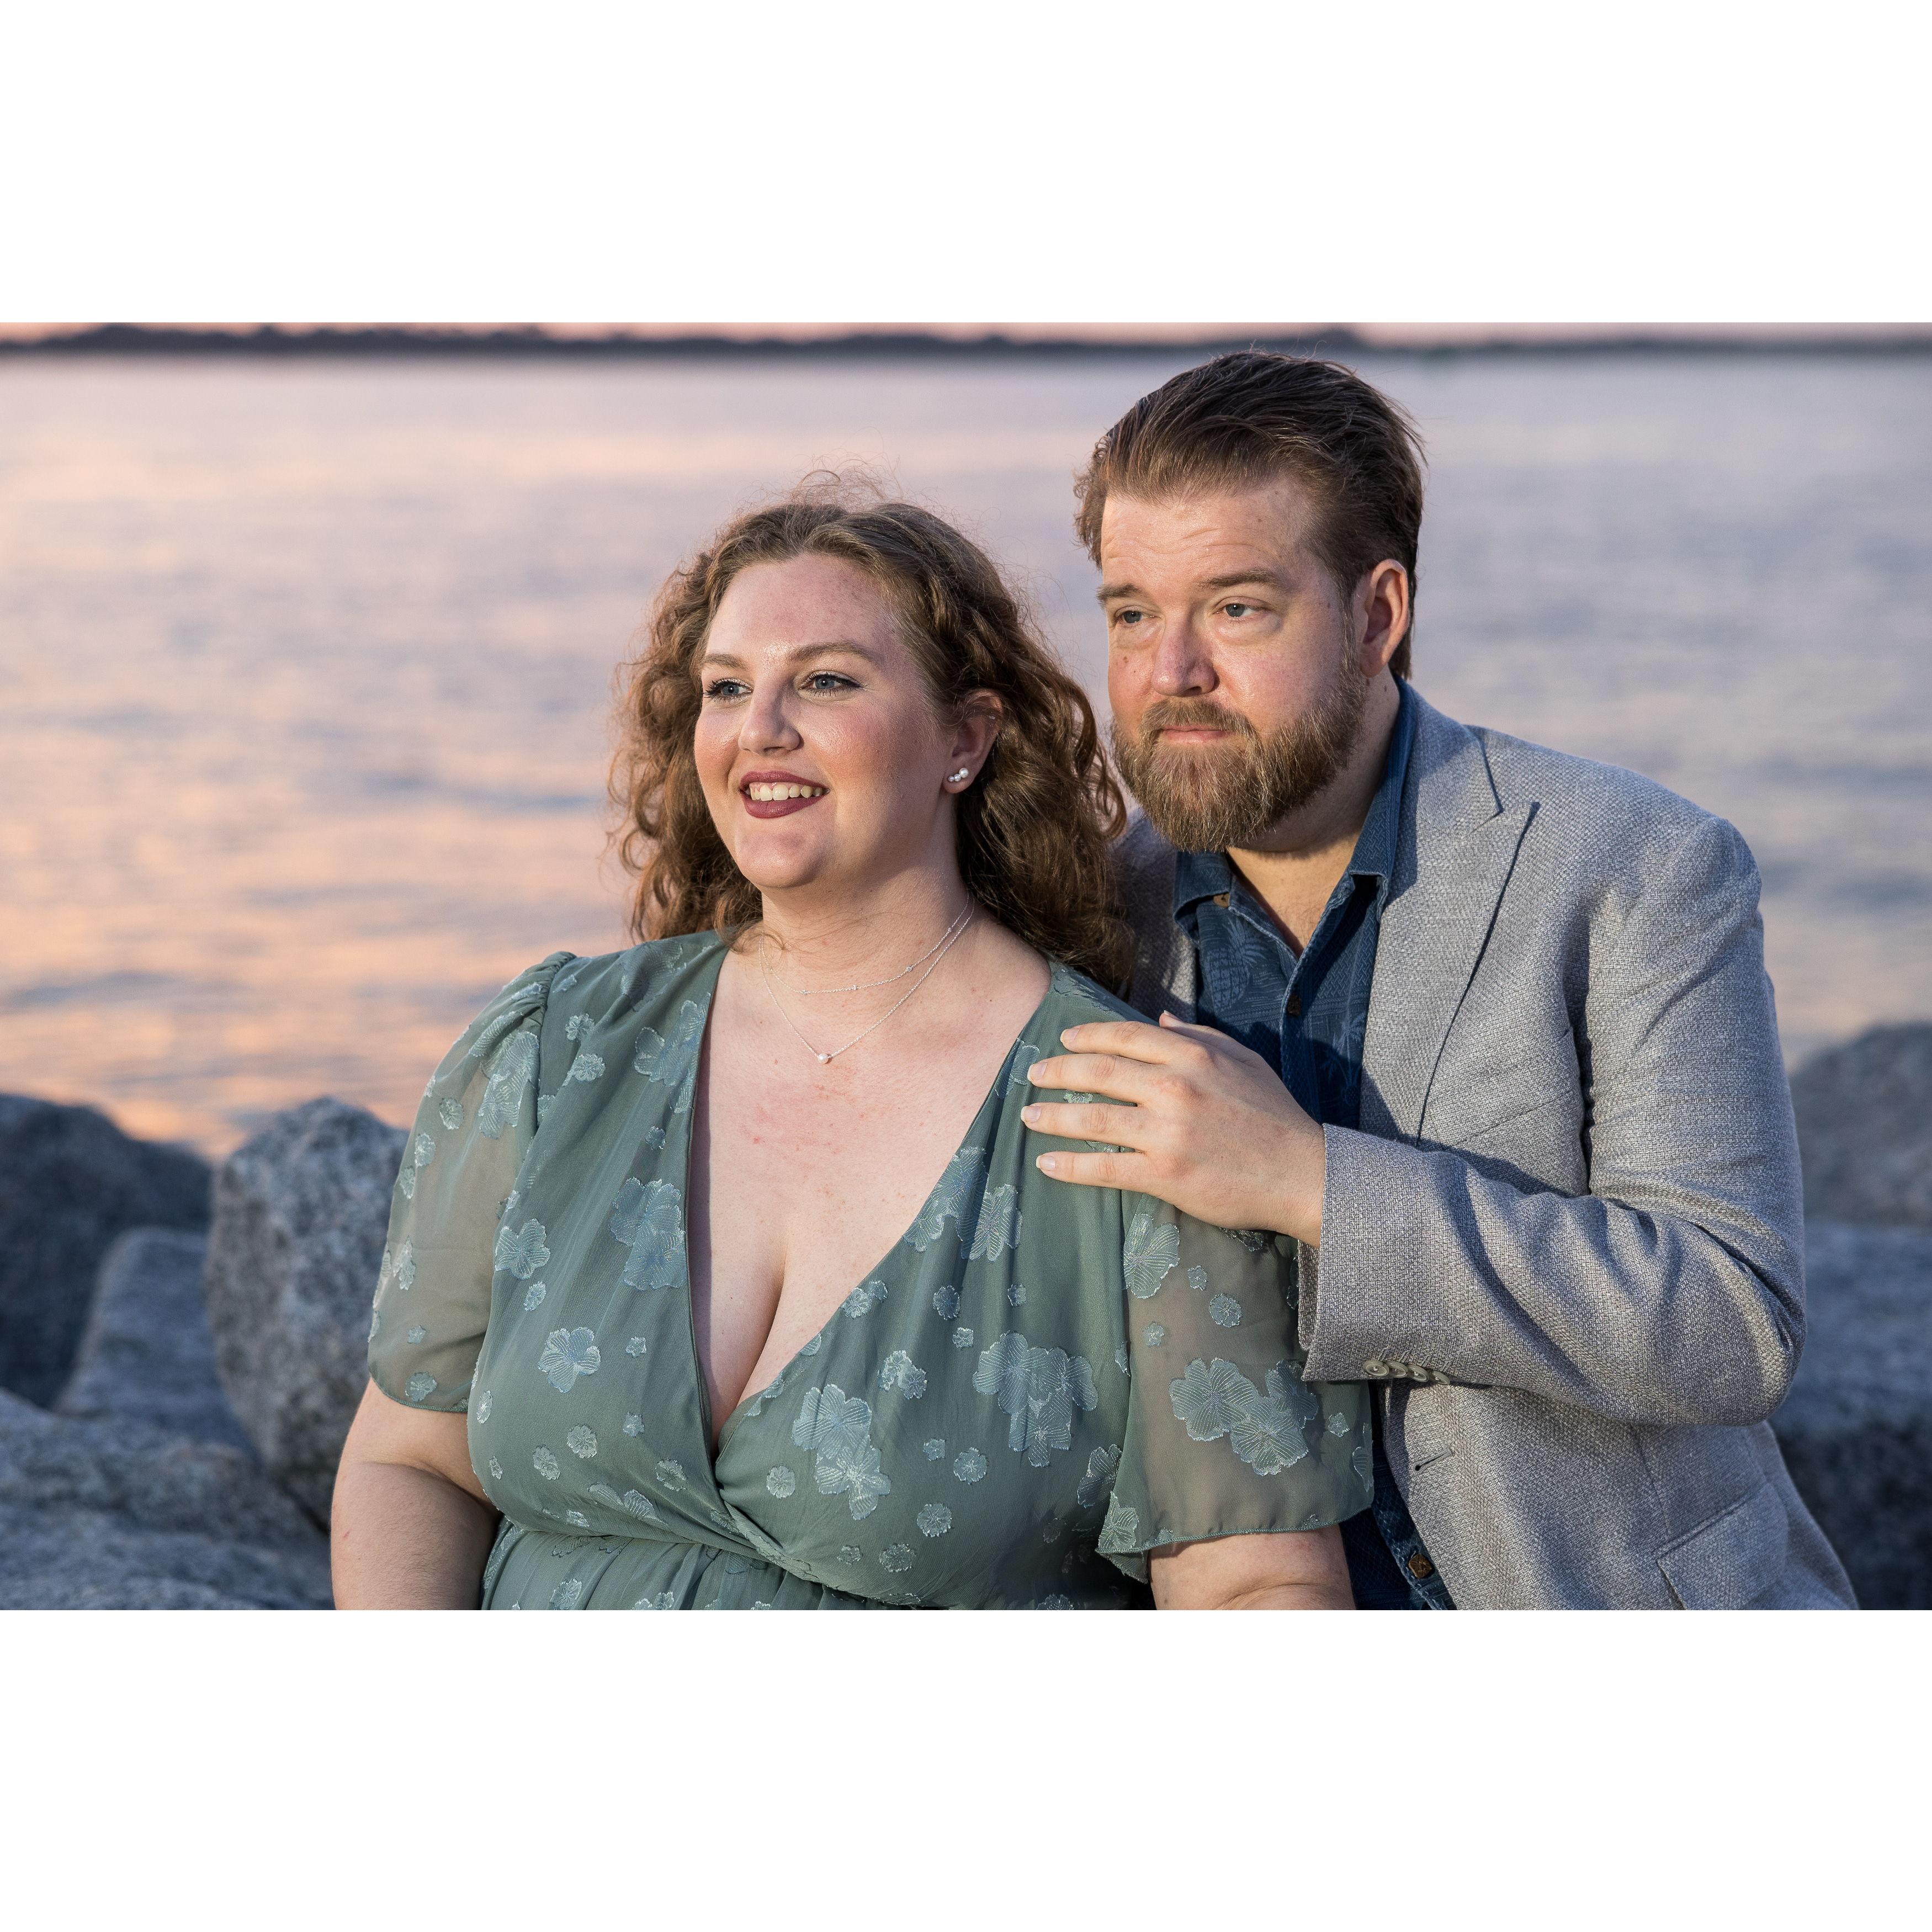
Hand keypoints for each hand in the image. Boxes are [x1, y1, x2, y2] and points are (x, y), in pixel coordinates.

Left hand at [1021, 1012, 1325, 1244]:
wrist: (1304, 1173)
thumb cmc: (1274, 1114)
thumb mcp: (1243, 1060)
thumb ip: (1198, 1037)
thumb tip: (1160, 1018)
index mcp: (1192, 1055)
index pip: (1124, 1036)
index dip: (1086, 1036)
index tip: (1063, 1041)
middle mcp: (1175, 1088)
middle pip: (1097, 1072)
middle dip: (1057, 1073)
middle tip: (1033, 1075)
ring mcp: (1168, 1132)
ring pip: (1093, 1119)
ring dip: (1052, 1117)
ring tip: (1028, 1116)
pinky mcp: (1165, 1173)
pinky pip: (1105, 1167)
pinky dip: (1070, 1165)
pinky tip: (1047, 1163)